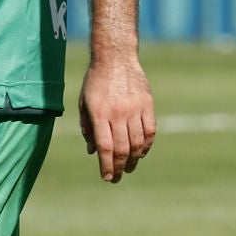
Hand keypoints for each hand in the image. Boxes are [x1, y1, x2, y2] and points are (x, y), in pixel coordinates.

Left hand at [78, 54, 155, 182]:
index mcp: (99, 113)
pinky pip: (150, 130)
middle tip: (118, 177)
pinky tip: (142, 152)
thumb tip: (92, 152)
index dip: (107, 166)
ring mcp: (134, 108)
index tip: (107, 177)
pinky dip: (147, 145)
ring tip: (130, 167)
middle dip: (120, 167)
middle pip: (122, 148)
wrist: (115, 57)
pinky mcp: (147, 104)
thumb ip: (87, 128)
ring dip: (135, 159)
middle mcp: (118, 112)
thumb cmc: (96, 81)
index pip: (105, 147)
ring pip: (138, 142)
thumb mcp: (84, 103)